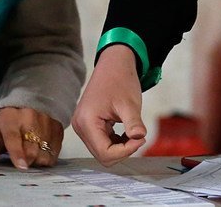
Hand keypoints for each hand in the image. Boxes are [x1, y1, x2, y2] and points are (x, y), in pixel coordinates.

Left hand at [0, 107, 62, 169]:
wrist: (22, 110)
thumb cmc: (4, 126)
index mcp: (10, 119)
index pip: (14, 137)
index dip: (17, 153)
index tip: (22, 166)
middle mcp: (30, 117)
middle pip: (32, 149)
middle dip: (27, 161)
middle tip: (21, 160)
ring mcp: (46, 121)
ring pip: (45, 152)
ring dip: (37, 159)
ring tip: (29, 152)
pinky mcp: (57, 127)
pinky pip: (55, 151)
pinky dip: (47, 156)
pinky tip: (40, 150)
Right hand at [71, 45, 146, 165]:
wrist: (114, 65)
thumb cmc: (120, 80)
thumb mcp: (130, 104)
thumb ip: (134, 124)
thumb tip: (140, 138)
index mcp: (87, 122)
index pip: (105, 153)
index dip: (126, 151)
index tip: (140, 137)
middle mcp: (80, 126)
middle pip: (102, 155)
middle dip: (123, 150)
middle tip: (138, 134)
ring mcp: (82, 126)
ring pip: (102, 151)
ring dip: (120, 146)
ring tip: (131, 130)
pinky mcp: (87, 125)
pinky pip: (102, 143)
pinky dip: (116, 141)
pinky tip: (125, 130)